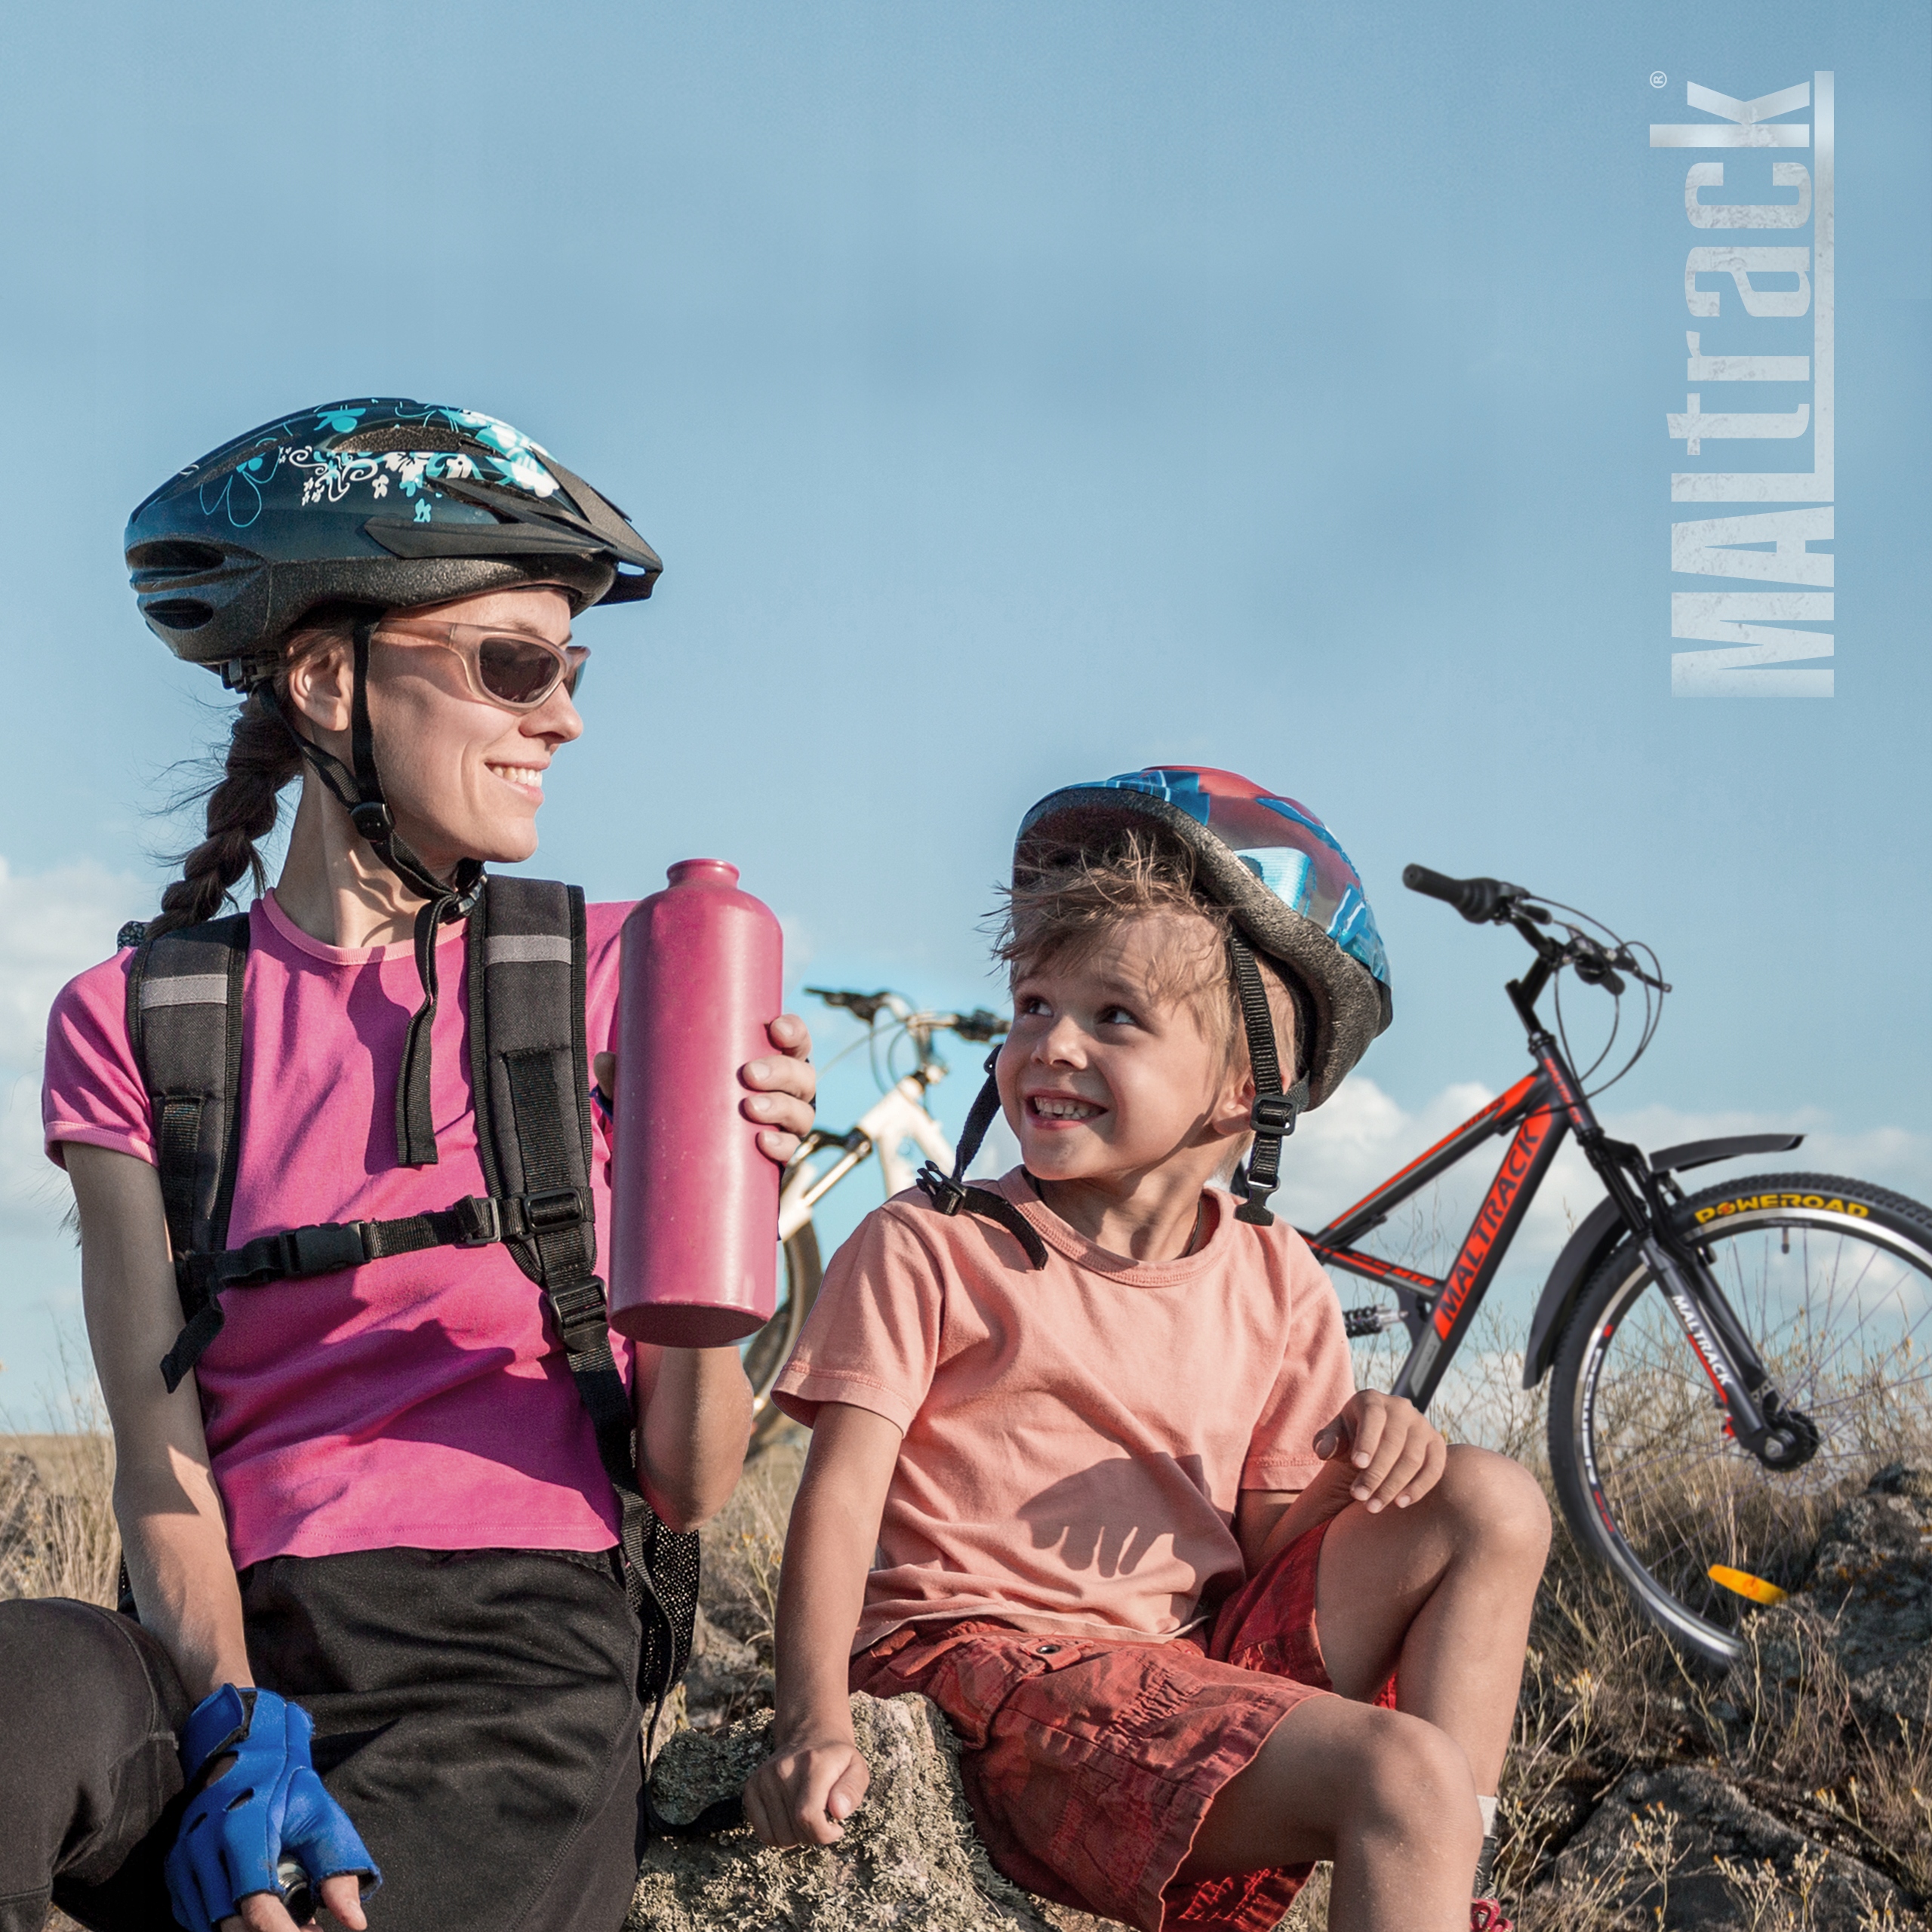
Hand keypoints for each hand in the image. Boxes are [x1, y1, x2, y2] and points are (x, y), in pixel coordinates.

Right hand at [166, 1686, 378, 1931]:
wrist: (240, 1746)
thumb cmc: (285, 1781)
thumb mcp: (320, 1812)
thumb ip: (337, 1864)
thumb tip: (354, 1921)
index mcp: (243, 1830)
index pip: (255, 1903)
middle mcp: (204, 1847)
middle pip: (230, 1922)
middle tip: (305, 1931)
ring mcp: (182, 1859)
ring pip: (209, 1923)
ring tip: (287, 1925)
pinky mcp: (173, 1868)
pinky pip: (192, 1916)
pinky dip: (221, 1925)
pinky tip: (252, 1918)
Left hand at [594, 1015, 814, 1169]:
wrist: (693, 1155)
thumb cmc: (687, 1104)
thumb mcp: (663, 1085)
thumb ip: (634, 1075)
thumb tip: (606, 1060)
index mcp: (770, 1061)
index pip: (794, 1040)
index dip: (793, 1031)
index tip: (775, 1027)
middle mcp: (785, 1092)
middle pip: (802, 1076)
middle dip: (782, 1071)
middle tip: (749, 1074)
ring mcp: (784, 1125)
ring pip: (802, 1113)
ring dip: (782, 1108)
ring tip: (752, 1109)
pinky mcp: (775, 1156)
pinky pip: (788, 1151)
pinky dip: (781, 1146)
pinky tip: (763, 1144)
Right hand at [744, 1732, 871, 1848]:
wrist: (811, 1735)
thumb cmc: (837, 1760)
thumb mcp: (857, 1769)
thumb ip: (852, 1790)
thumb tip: (838, 1812)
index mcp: (812, 1764)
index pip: (807, 1816)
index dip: (824, 1834)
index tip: (837, 1828)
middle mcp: (783, 1769)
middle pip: (794, 1831)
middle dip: (814, 1836)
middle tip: (824, 1820)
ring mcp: (764, 1778)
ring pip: (779, 1836)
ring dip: (797, 1838)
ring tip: (809, 1818)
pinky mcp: (752, 1787)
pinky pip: (763, 1833)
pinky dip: (779, 1837)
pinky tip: (792, 1822)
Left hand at [1314, 1390, 1446, 1513]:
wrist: (1376, 1439)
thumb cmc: (1350, 1437)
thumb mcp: (1335, 1436)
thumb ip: (1326, 1441)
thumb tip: (1324, 1451)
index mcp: (1372, 1400)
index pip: (1372, 1418)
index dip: (1366, 1442)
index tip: (1357, 1465)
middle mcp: (1401, 1407)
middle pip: (1393, 1443)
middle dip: (1376, 1473)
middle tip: (1359, 1497)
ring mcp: (1422, 1424)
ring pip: (1413, 1458)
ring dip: (1393, 1485)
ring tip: (1373, 1506)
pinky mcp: (1436, 1443)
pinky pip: (1434, 1468)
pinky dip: (1419, 1488)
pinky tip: (1400, 1503)